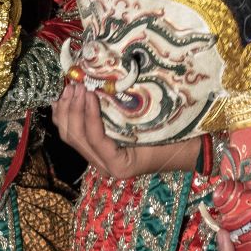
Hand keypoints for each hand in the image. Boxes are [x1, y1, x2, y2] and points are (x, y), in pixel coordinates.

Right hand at [53, 82, 198, 178]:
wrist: (188, 144)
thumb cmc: (161, 125)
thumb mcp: (127, 114)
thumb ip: (107, 108)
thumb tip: (85, 83)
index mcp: (99, 152)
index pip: (69, 133)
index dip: (62, 110)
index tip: (64, 88)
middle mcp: (100, 163)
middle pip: (70, 135)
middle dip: (67, 108)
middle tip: (71, 84)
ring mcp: (108, 167)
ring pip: (79, 138)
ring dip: (76, 110)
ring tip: (80, 88)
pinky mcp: (119, 166)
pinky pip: (97, 139)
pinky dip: (91, 117)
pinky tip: (91, 99)